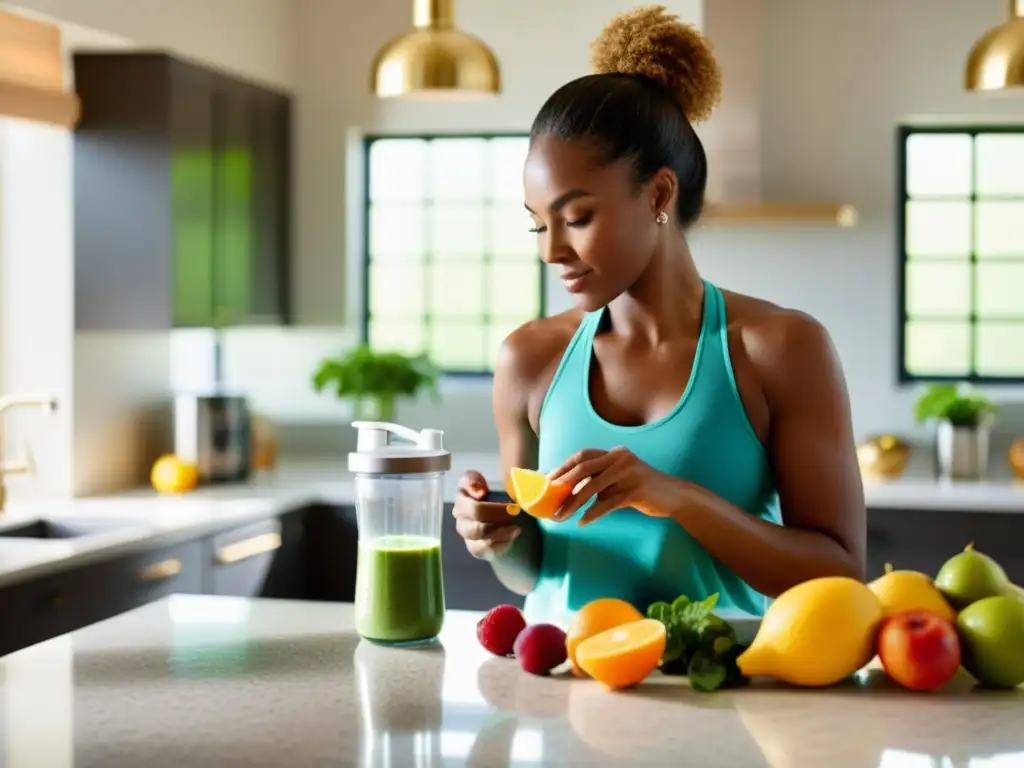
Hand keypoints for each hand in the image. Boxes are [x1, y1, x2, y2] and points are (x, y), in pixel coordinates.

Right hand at [453, 470, 521, 558]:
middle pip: (474, 510)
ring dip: (499, 529)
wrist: (512, 525)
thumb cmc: (507, 501)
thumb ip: (505, 476)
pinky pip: (481, 548)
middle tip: (515, 511)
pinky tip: (511, 537)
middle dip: (497, 511)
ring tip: (516, 527)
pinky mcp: (473, 547)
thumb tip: (482, 490)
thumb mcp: (511, 485)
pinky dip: (499, 543)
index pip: (465, 481)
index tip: (485, 492)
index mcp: (468, 488)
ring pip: (476, 531)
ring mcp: (465, 529)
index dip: (472, 485)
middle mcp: (461, 508)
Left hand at [548, 447, 679, 524]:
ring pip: (593, 488)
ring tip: (561, 517)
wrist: (673, 496)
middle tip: (551, 500)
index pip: (583, 455)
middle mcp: (620, 458)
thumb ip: (597, 479)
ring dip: (573, 503)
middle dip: (564, 484)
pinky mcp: (636, 490)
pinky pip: (608, 503)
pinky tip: (582, 522)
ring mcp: (629, 473)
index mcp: (614, 453)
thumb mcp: (617, 479)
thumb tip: (566, 490)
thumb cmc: (640, 488)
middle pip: (584, 468)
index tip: (549, 480)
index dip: (564, 466)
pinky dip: (593, 513)